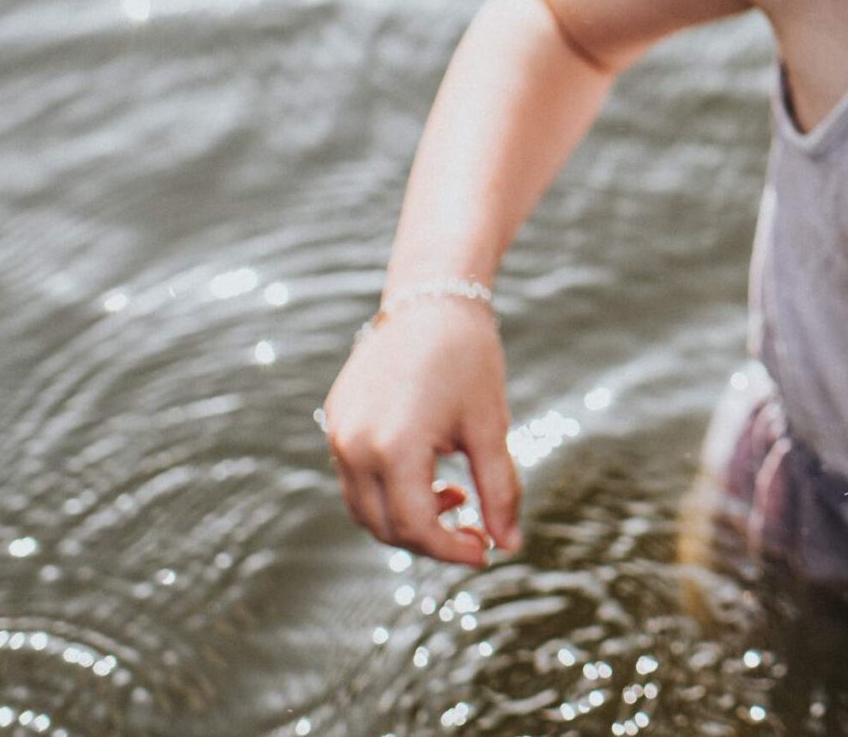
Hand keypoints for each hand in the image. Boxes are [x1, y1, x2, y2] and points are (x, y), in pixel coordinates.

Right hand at [321, 301, 521, 566]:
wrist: (433, 297)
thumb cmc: (469, 360)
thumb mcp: (490, 427)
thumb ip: (500, 491)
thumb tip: (512, 545)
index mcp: (394, 448)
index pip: (416, 528)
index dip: (452, 549)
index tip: (486, 550)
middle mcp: (354, 445)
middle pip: (385, 526)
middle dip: (430, 540)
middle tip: (473, 529)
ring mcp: (339, 432)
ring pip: (364, 508)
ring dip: (406, 519)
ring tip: (453, 495)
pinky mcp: (336, 420)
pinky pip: (354, 478)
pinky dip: (388, 491)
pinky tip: (428, 473)